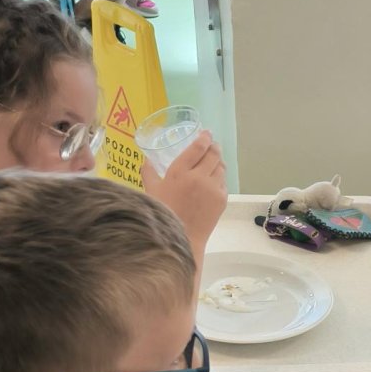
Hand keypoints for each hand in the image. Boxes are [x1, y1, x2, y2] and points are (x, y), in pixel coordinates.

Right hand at [142, 131, 226, 256]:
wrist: (183, 237)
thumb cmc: (164, 214)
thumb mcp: (151, 191)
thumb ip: (149, 173)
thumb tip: (146, 161)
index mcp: (179, 172)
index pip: (197, 147)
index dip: (204, 137)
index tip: (207, 133)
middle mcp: (199, 177)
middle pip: (213, 154)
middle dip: (214, 146)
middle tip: (213, 144)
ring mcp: (213, 188)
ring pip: (221, 167)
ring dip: (218, 161)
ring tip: (215, 159)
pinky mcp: (222, 199)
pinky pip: (223, 182)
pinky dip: (220, 177)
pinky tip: (215, 178)